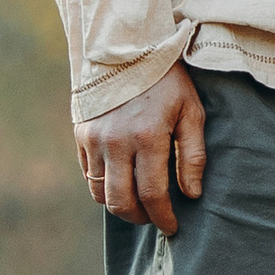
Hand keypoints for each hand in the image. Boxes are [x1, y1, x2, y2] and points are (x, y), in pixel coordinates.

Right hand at [75, 63, 206, 232]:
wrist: (126, 47)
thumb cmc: (166, 80)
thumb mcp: (191, 110)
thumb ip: (193, 155)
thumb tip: (191, 194)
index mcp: (148, 137)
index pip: (152, 194)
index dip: (163, 217)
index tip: (172, 227)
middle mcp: (116, 142)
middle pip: (121, 202)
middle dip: (140, 217)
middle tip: (155, 218)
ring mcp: (94, 140)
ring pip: (100, 193)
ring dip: (119, 205)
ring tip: (138, 203)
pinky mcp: (81, 135)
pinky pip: (89, 175)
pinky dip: (103, 187)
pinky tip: (121, 182)